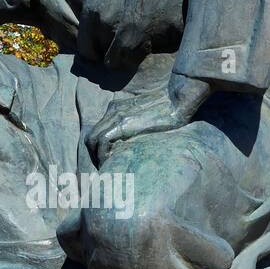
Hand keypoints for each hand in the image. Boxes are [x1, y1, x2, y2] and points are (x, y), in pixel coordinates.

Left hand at [87, 74, 210, 164]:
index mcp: (117, 108)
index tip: (106, 162)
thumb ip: (136, 124)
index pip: (98, 130)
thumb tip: (136, 141)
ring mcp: (116, 115)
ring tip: (105, 170)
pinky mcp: (122, 123)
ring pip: (92, 138)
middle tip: (102, 169)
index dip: (98, 148)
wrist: (178, 98)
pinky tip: (110, 163)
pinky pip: (102, 140)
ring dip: (96, 156)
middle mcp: (113, 110)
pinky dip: (102, 154)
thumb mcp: (146, 116)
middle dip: (94, 154)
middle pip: (91, 135)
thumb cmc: (169, 109)